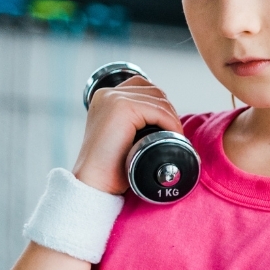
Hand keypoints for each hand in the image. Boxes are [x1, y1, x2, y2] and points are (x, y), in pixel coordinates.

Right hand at [73, 76, 177, 195]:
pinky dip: (172, 124)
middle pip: (154, 91)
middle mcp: (107, 93)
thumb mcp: (123, 136)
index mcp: (106, 97)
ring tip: (174, 139)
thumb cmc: (112, 166)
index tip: (167, 127)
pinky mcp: (122, 107)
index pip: (144, 87)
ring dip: (172, 119)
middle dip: (168, 111)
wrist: (95, 182)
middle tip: (174, 135)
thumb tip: (165, 121)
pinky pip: (159, 111)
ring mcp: (113, 98)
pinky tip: (173, 138)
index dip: (161, 106)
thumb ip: (135, 123)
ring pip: (159, 100)